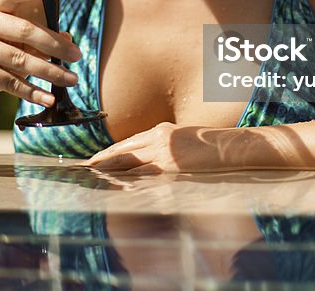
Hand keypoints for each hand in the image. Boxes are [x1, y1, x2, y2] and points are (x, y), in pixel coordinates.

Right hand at [0, 0, 81, 110]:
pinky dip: (34, 93)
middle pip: (25, 31)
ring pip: (21, 60)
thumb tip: (69, 41)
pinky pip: (12, 83)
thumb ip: (38, 36)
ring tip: (72, 80)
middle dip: (56, 45)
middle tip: (77, 56)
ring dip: (51, 72)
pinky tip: (49, 99)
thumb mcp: (14, 40)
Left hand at [86, 123, 237, 173]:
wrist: (230, 146)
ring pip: (128, 160)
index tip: (94, 158)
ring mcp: (163, 150)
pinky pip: (144, 173)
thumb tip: (150, 161)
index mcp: (161, 130)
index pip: (128, 143)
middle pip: (122, 149)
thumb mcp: (183, 141)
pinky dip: (128, 179)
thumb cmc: (211, 146)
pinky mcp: (170, 164)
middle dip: (102, 159)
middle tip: (84, 166)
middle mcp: (158, 137)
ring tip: (92, 175)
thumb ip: (165, 147)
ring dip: (108, 169)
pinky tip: (116, 184)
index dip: (109, 151)